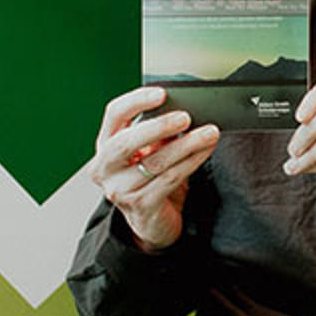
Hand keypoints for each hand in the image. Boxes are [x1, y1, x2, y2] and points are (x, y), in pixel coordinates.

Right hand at [90, 85, 219, 251]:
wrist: (152, 221)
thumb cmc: (150, 179)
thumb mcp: (149, 151)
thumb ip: (159, 132)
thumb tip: (185, 109)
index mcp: (105, 145)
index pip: (114, 115)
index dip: (137, 101)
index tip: (162, 93)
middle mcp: (105, 168)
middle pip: (125, 142)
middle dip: (158, 126)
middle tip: (186, 117)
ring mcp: (120, 190)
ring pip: (155, 162)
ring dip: (186, 144)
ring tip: (209, 132)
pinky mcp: (141, 206)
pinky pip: (170, 179)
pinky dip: (192, 161)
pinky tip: (205, 150)